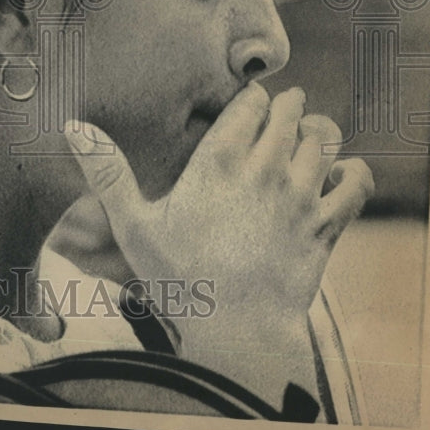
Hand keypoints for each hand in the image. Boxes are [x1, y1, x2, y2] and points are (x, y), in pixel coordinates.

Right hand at [64, 83, 373, 408]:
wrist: (238, 332)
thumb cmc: (181, 278)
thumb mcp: (134, 225)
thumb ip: (106, 171)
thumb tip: (73, 125)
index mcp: (218, 161)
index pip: (250, 102)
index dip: (252, 97)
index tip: (247, 102)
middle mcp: (265, 169)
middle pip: (292, 112)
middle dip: (288, 107)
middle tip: (280, 111)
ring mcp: (301, 196)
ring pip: (324, 139)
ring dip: (317, 131)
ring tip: (307, 135)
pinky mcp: (327, 226)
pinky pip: (355, 182)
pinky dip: (352, 170)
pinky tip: (337, 174)